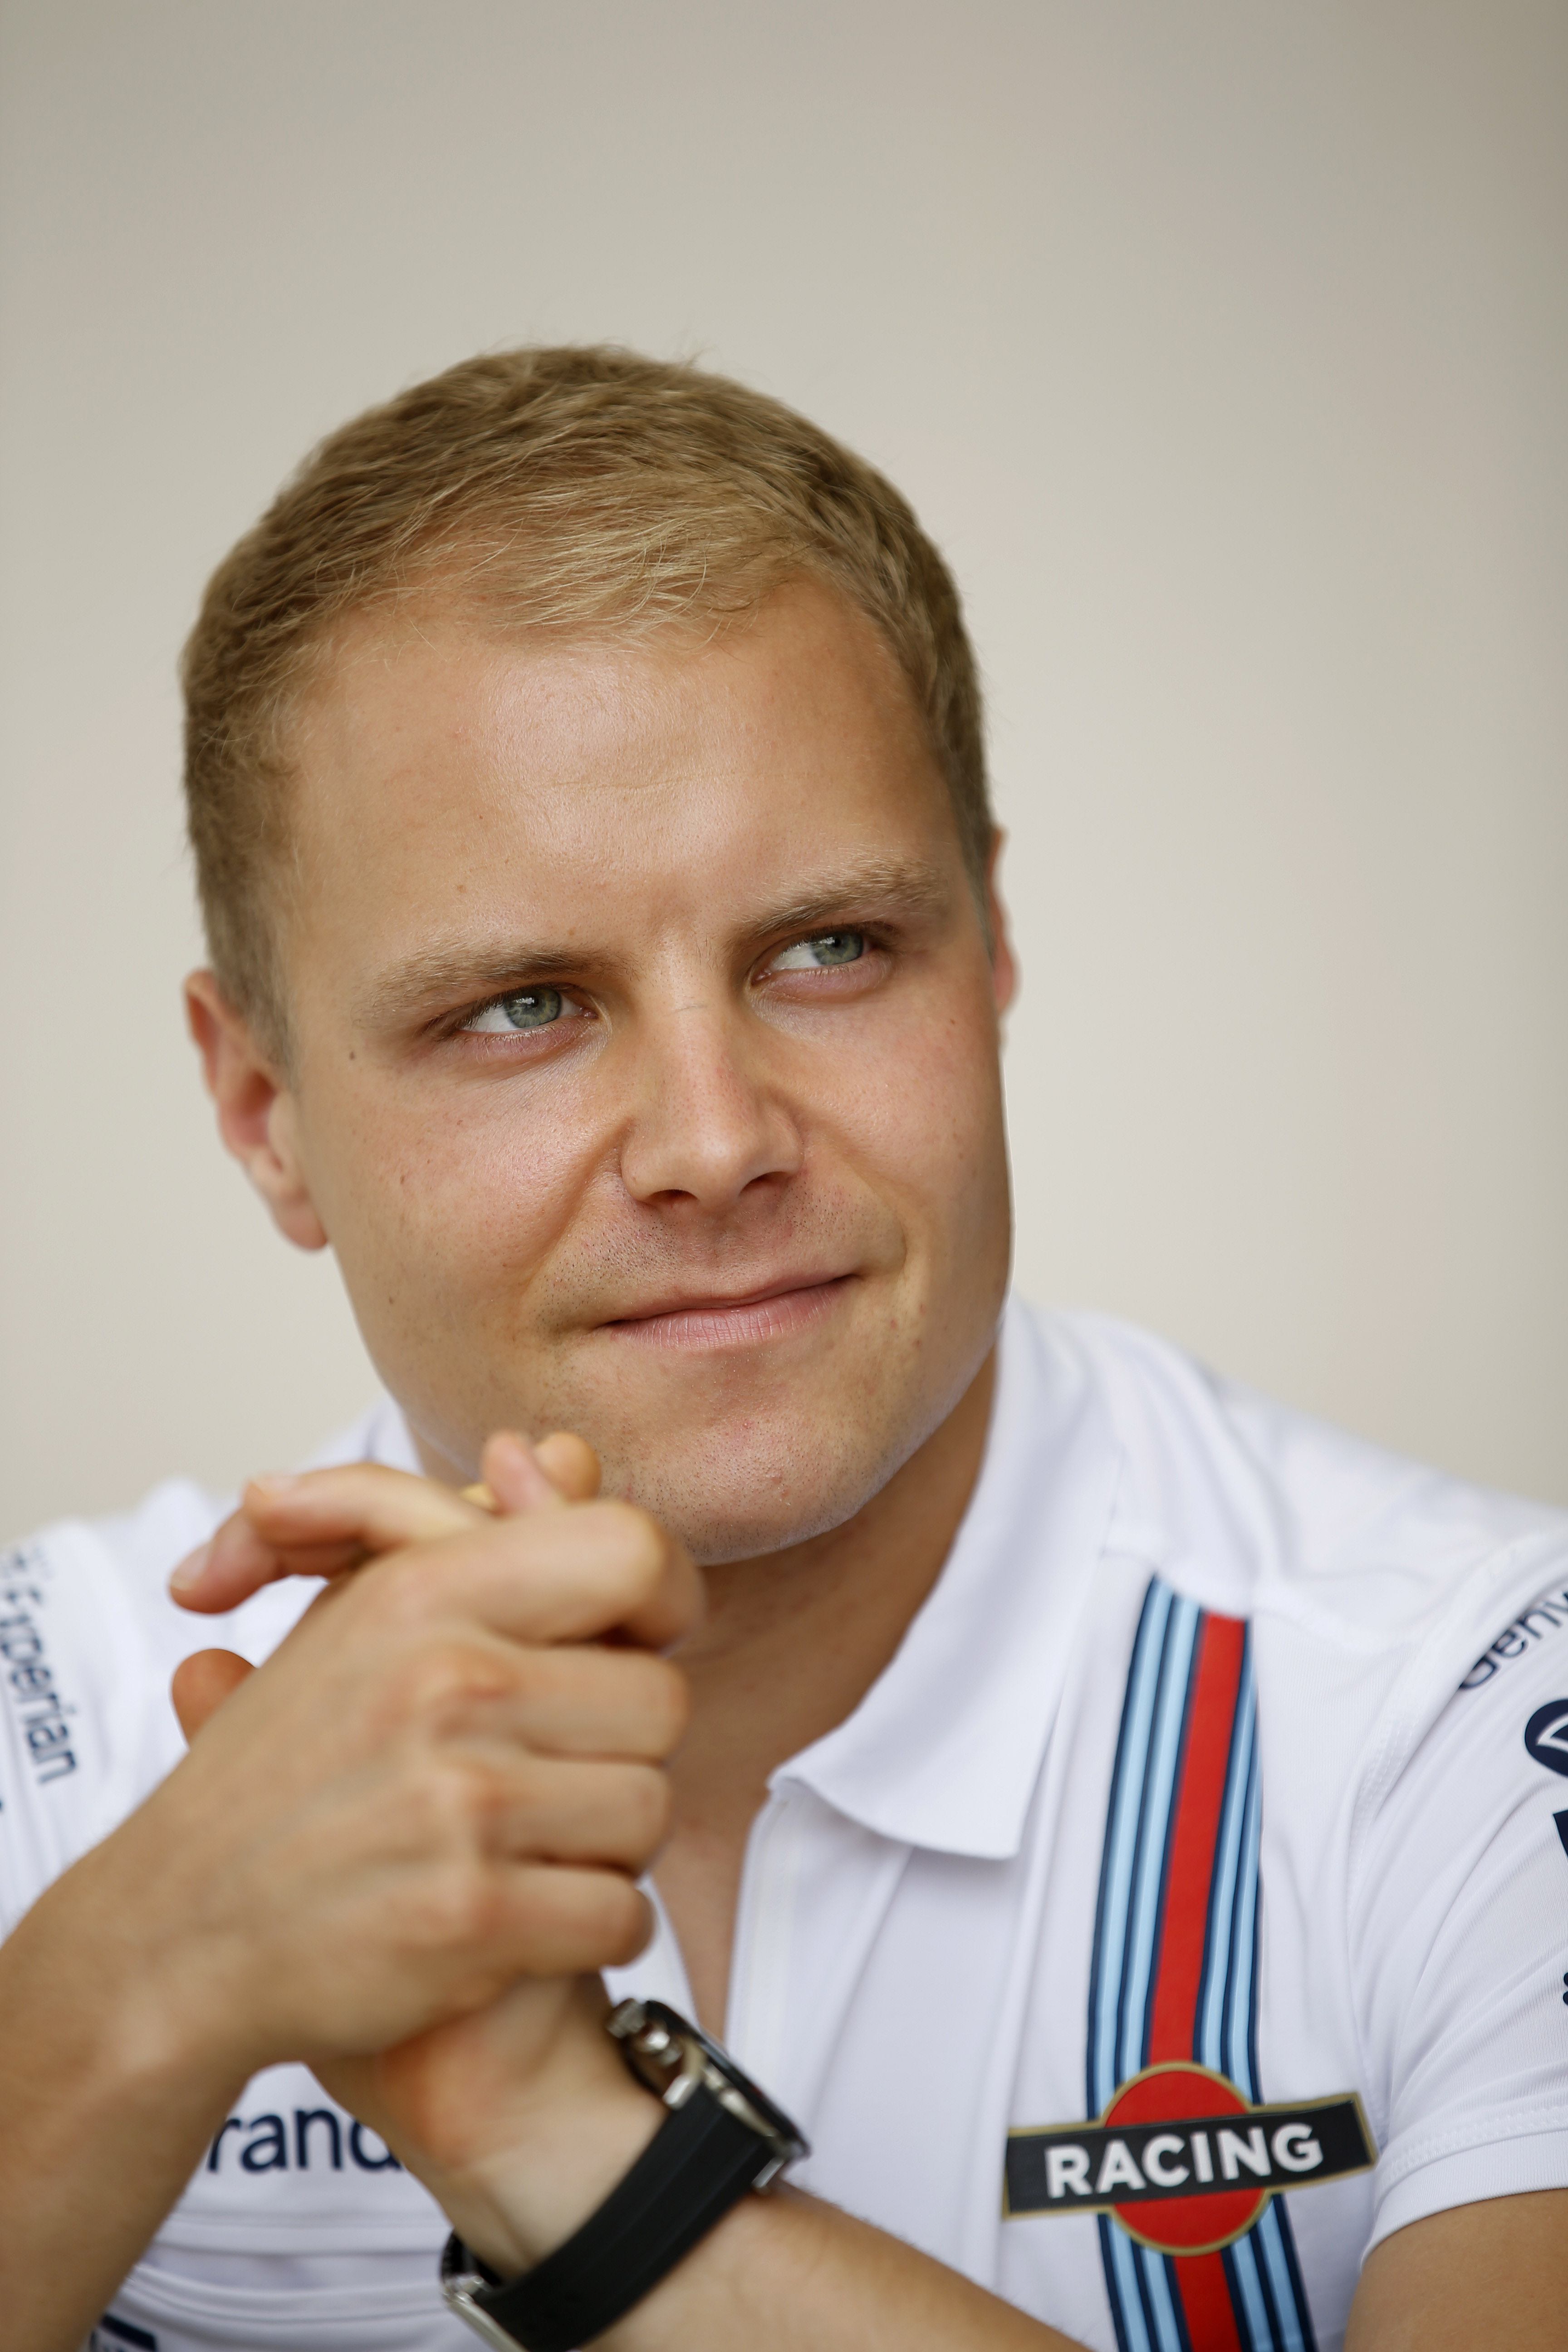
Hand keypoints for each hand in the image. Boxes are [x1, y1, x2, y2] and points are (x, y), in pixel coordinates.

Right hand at [112, 1431, 698, 2089]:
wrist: (174, 1946)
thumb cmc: (278, 1783)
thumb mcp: (358, 1621)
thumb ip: (476, 1530)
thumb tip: (565, 1454)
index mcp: (423, 1593)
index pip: (630, 1550)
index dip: (659, 1600)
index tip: (631, 1647)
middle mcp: (448, 1683)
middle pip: (662, 1701)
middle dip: (620, 1749)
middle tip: (545, 1776)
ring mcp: (460, 1803)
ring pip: (650, 1812)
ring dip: (604, 1848)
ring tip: (519, 1851)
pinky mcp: (472, 1918)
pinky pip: (622, 1919)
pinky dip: (590, 1935)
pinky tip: (524, 1929)